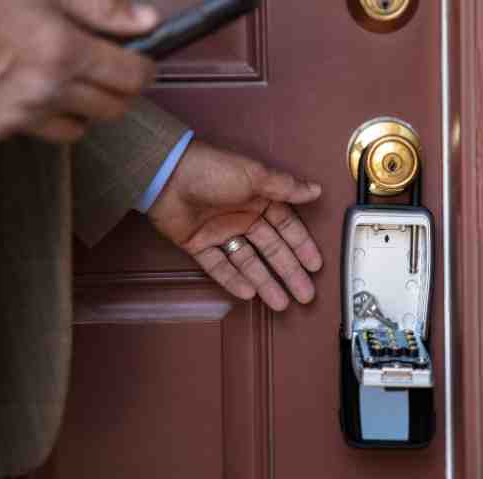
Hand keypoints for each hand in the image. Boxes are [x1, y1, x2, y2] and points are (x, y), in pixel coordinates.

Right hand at [0, 0, 159, 144]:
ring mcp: (16, 116)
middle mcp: (44, 91)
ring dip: (79, 107)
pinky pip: (34, 132)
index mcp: (63, 51)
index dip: (143, 70)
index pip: (132, 79)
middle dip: (116, 89)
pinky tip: (17, 88)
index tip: (140, 64)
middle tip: (102, 70)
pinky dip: (36, 116)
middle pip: (113, 108)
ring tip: (57, 80)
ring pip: (78, 128)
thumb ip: (101, 9)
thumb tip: (148, 23)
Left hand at [149, 143, 323, 310]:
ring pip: (248, 262)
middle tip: (304, 294)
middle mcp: (242, 217)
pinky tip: (248, 293)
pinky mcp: (198, 244)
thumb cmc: (213, 169)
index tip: (315, 266)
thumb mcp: (255, 176)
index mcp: (258, 199)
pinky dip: (232, 279)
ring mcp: (220, 232)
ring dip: (265, 282)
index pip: (287, 228)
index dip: (301, 247)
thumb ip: (286, 187)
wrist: (167, 175)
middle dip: (288, 273)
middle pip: (271, 250)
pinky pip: (218, 266)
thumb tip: (315, 190)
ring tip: (280, 303)